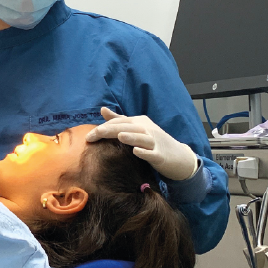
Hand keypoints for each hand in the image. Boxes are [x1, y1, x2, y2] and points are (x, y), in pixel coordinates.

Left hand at [85, 107, 199, 180]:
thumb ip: (119, 120)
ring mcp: (155, 142)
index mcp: (140, 122)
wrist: (180, 157)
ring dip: (131, 136)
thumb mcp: (137, 129)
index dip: (103, 127)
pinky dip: (145, 152)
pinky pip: (152, 154)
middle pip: (127, 127)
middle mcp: (147, 129)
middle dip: (109, 131)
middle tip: (93, 136)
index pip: (119, 122)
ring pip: (142, 138)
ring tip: (119, 136)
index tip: (88, 136)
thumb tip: (102, 109)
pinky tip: (137, 152)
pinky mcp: (161, 156)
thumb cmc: (154, 143)